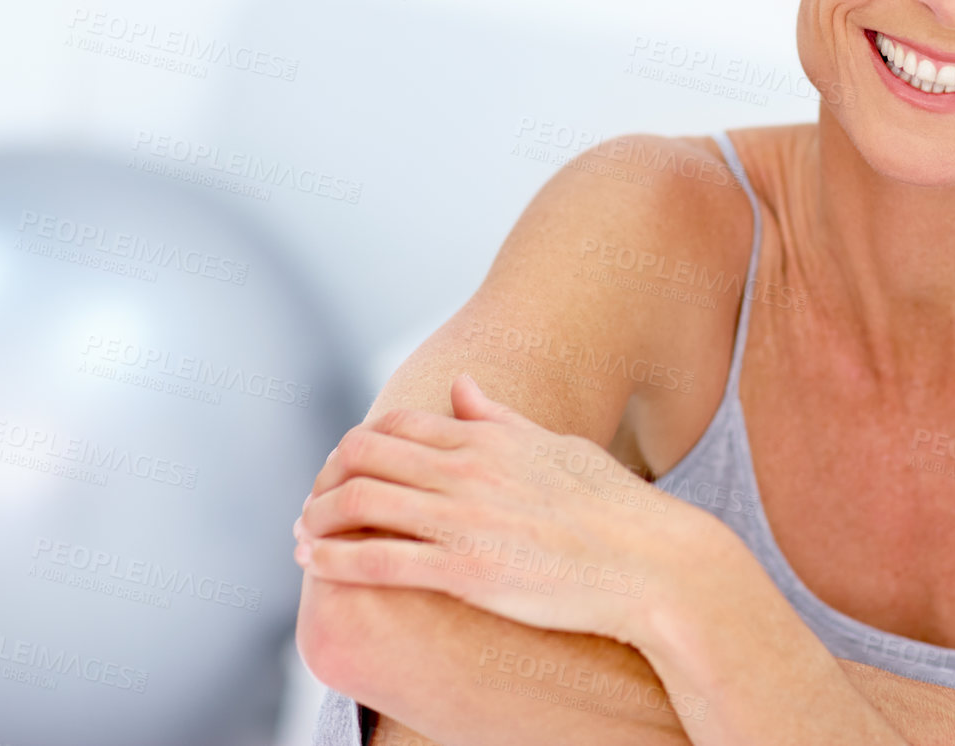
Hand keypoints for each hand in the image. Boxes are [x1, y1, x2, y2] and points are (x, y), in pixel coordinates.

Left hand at [293, 374, 696, 644]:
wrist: (651, 562)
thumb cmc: (613, 508)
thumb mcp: (557, 446)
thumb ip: (500, 419)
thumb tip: (463, 384)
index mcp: (489, 439)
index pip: (396, 426)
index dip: (356, 445)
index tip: (341, 467)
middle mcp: (470, 470)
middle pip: (365, 456)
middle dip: (327, 478)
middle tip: (312, 501)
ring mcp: (466, 519)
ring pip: (361, 503)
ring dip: (318, 517)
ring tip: (304, 535)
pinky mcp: (467, 571)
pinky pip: (380, 560)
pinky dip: (336, 560)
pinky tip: (315, 565)